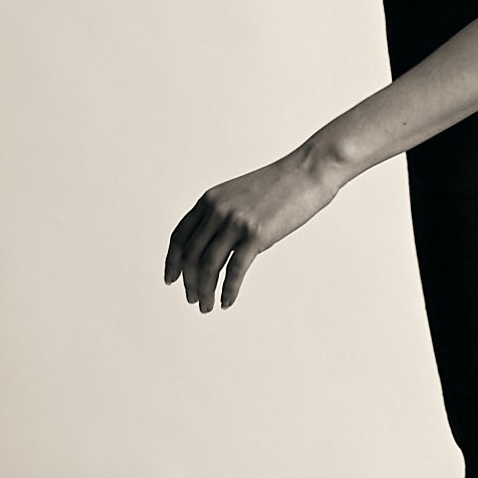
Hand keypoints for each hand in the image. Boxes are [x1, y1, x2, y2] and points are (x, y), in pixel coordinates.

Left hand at [163, 142, 343, 315]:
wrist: (307, 172)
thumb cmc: (279, 185)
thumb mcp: (239, 195)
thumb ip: (222, 215)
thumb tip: (215, 246)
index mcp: (210, 200)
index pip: (180, 236)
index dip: (172, 261)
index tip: (171, 278)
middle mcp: (217, 210)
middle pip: (191, 255)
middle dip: (189, 282)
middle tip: (192, 299)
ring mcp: (236, 222)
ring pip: (209, 266)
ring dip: (205, 290)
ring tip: (206, 306)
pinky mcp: (256, 234)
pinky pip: (235, 270)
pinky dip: (228, 290)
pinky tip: (226, 301)